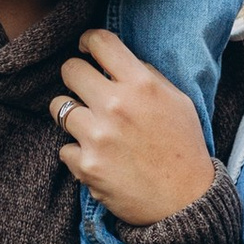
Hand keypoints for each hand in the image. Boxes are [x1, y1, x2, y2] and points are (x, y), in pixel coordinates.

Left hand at [51, 28, 219, 226]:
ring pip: (58, 107)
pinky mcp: (85, 165)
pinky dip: (78, 152)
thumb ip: (146, 76)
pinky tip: (99, 158)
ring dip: (72, 115)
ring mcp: (97, 136)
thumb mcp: (178, 101)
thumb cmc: (183, 148)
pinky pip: (64, 147)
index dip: (88, 41)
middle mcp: (115, 106)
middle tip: (87, 91)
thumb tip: (115, 61)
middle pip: (69, 70)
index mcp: (140, 85)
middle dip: (76, 77)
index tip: (87, 50)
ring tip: (91, 127)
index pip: (100, 42)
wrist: (185, 202)